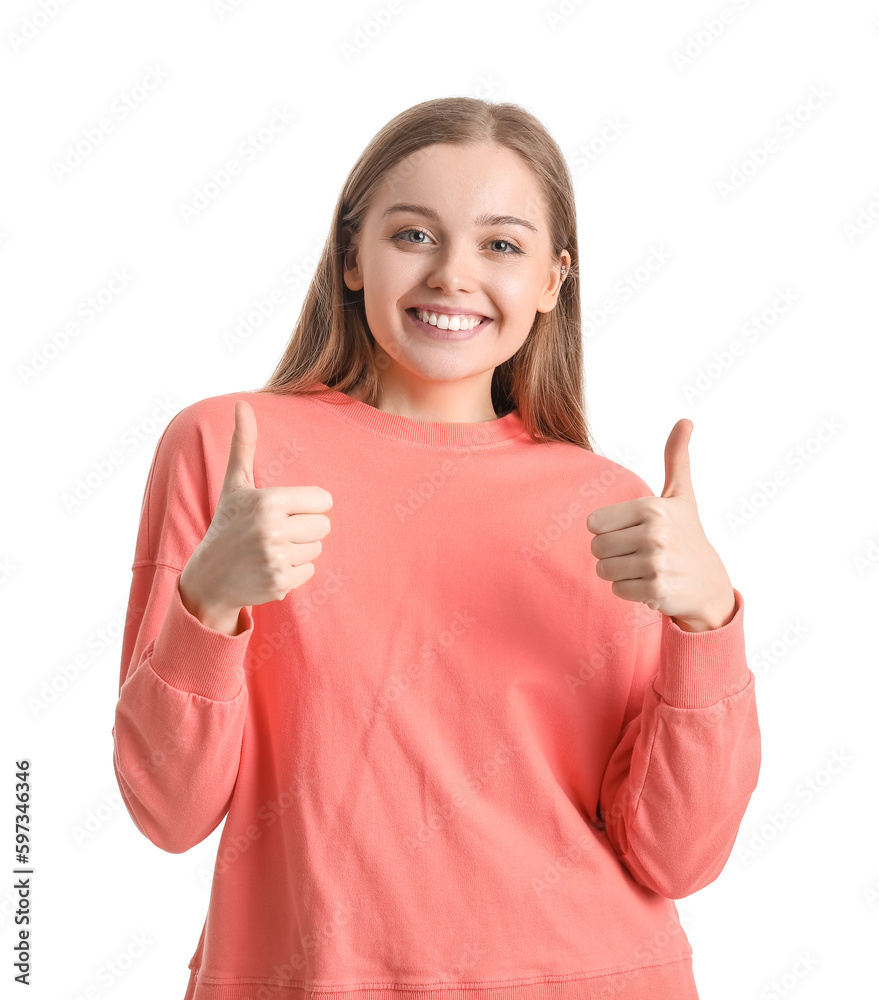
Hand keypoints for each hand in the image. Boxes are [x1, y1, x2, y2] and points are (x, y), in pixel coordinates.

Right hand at [179, 400, 332, 630]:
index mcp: (268, 501)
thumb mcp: (235, 484)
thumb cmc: (227, 524)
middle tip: (276, 533)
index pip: (323, 501)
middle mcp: (272, 530)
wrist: (209, 578)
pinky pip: (309, 572)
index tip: (284, 511)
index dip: (308, 506)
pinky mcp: (279, 583)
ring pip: (317, 549)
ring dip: (299, 551)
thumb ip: (244, 444)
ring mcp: (276, 558)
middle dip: (305, 529)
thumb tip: (242, 404)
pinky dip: (294, 573)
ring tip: (270, 550)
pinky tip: (269, 569)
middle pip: (324, 526)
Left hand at [585, 419, 734, 631]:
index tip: (631, 531)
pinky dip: (630, 591)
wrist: (710, 585)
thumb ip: (676, 458)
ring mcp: (655, 563)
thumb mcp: (682, 496)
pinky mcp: (656, 590)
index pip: (594, 523)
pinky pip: (617, 590)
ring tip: (645, 568)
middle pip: (596, 548)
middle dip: (612, 554)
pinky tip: (651, 584)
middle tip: (639, 553)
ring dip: (620, 573)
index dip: (608, 530)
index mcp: (651, 508)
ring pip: (604, 570)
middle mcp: (653, 534)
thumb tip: (685, 420)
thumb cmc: (688, 535)